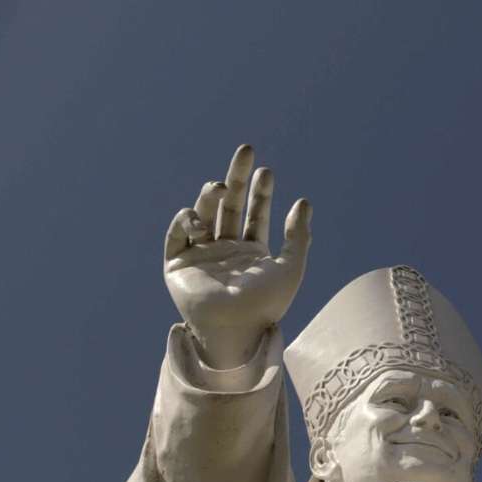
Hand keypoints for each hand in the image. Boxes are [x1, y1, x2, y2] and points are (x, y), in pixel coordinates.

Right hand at [163, 145, 311, 367]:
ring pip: (203, 215)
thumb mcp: (291, 268)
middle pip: (229, 205)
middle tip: (246, 150)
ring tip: (218, 187)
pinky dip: (185, 221)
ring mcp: (201, 255)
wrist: (237, 330)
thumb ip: (298, 236)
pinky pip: (176, 236)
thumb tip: (304, 202)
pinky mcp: (177, 265)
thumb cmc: (267, 305)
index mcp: (251, 251)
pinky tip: (199, 219)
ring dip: (210, 198)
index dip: (260, 191)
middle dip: (236, 178)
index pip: (255, 213)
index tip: (266, 171)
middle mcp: (225, 249)